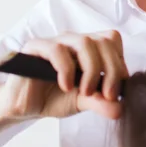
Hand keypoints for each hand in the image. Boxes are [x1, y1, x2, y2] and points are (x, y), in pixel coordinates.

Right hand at [0, 30, 128, 120]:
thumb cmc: (55, 96)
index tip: (117, 86)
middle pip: (103, 41)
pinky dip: (66, 69)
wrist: (25, 106)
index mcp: (89, 47)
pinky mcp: (36, 47)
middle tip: (108, 94)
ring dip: (91, 69)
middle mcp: (74, 40)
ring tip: (86, 91)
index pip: (112, 39)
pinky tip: (66, 86)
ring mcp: (56, 41)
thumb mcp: (83, 101)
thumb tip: (120, 108)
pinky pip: (57, 50)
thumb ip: (102, 102)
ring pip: (84, 42)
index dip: (119, 61)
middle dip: (111, 69)